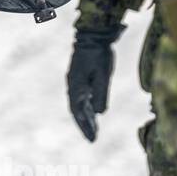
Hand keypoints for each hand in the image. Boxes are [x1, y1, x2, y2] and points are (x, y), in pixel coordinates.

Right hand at [66, 25, 123, 141]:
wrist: (93, 36)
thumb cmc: (98, 55)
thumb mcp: (103, 76)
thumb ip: (101, 95)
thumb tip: (99, 113)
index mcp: (76, 87)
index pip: (78, 112)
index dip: (85, 127)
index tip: (92, 140)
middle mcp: (73, 86)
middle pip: (77, 110)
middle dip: (85, 125)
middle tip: (93, 139)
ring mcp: (76, 81)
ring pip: (79, 104)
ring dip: (86, 117)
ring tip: (94, 130)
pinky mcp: (81, 77)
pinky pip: (82, 96)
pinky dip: (87, 107)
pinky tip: (94, 112)